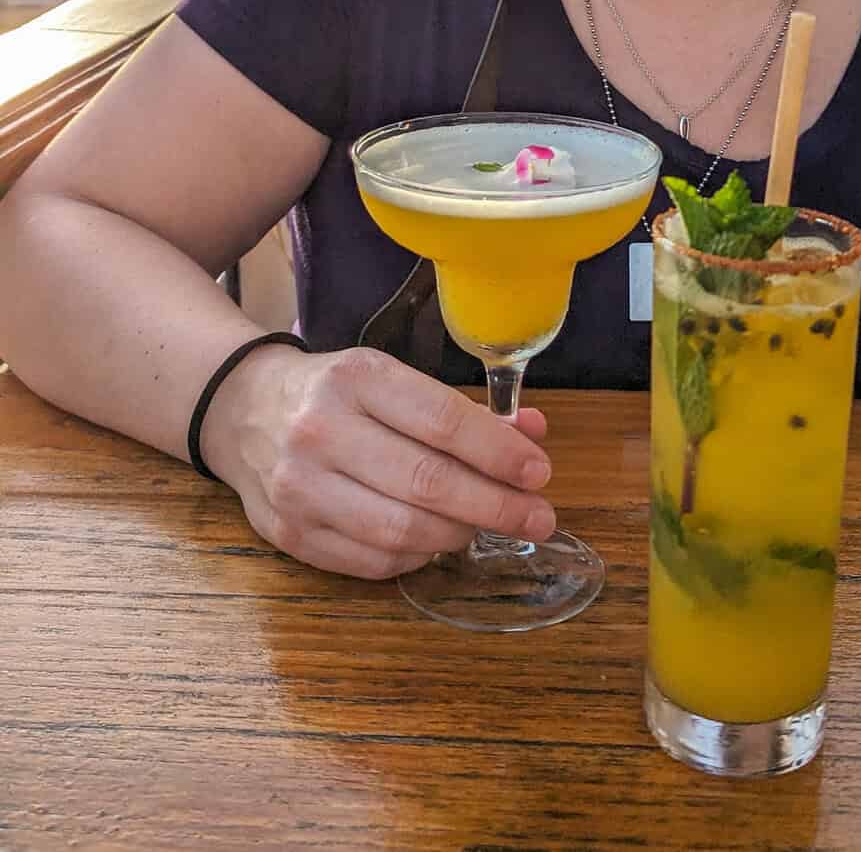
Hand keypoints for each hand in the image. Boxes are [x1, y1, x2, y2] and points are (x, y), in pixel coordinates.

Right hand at [200, 345, 554, 579]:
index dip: (498, 452)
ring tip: (487, 527)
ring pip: (401, 531)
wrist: (242, 408)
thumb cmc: (335, 392)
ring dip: (458, 535)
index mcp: (356, 378)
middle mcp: (321, 430)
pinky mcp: (288, 534)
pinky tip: (437, 542)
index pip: (441, 421)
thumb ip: (462, 410)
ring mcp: (298, 486)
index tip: (539, 473)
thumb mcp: (392, 380)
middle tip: (538, 518)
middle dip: (495, 506)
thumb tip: (531, 436)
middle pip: (426, 483)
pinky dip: (416, 558)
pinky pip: (371, 561)